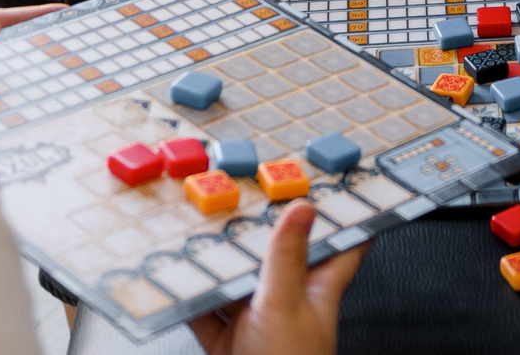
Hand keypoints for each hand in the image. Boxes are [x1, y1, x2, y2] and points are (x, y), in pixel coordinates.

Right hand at [186, 201, 365, 354]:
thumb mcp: (286, 303)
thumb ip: (287, 257)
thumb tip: (302, 208)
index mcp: (318, 289)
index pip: (343, 244)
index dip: (344, 213)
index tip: (336, 180)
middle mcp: (289, 302)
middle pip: (277, 256)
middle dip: (258, 229)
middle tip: (240, 194)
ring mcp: (256, 322)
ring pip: (237, 280)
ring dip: (218, 261)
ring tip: (198, 228)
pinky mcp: (227, 343)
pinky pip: (206, 311)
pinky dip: (191, 297)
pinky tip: (175, 277)